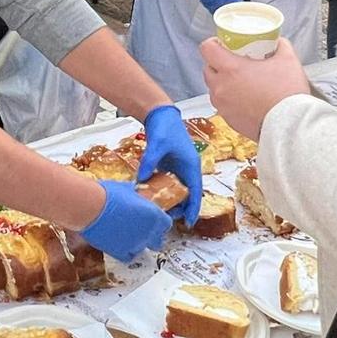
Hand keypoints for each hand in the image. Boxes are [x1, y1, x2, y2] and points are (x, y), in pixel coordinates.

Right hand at [77, 180, 172, 261]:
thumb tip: (133, 191)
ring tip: (125, 235)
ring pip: (142, 249)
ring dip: (137, 243)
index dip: (159, 223)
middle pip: (158, 241)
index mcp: (153, 215)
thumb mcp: (126, 189)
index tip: (153, 220)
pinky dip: (125, 252)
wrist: (90, 207)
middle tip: (142, 231)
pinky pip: (128, 257)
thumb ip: (134, 194)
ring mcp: (135, 244)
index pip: (166, 224)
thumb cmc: (107, 194)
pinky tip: (119, 244)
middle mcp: (148, 232)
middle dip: (152, 238)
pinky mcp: (120, 252)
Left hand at [137, 103, 204, 224]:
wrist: (160, 114)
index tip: (190, 223)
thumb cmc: (165, 127)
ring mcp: (178, 168)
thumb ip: (150, 161)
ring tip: (159, 212)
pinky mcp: (168, 166)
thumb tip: (141, 179)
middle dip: (180, 208)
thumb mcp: (158, 144)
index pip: (196, 192)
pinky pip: (166, 183)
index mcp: (191, 165)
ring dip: (170, 201)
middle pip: (187, 195)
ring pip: (176, 190)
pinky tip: (150, 197)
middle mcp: (187, 169)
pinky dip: (161, 191)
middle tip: (166, 219)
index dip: (194, 208)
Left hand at [201, 36, 311, 142]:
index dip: (212, 43)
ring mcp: (223, 106)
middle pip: (208, 69)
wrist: (289, 125)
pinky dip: (230, 100)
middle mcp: (221, 88)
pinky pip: (223, 105)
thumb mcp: (288, 60)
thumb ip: (280, 46)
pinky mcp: (229, 120)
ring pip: (214, 89)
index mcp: (230, 69)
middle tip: (234, 62)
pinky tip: (246, 99)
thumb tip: (278, 43)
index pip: (207, 49)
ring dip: (223, 83)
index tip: (222, 44)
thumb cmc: (286, 94)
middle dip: (218, 64)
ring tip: (241, 82)